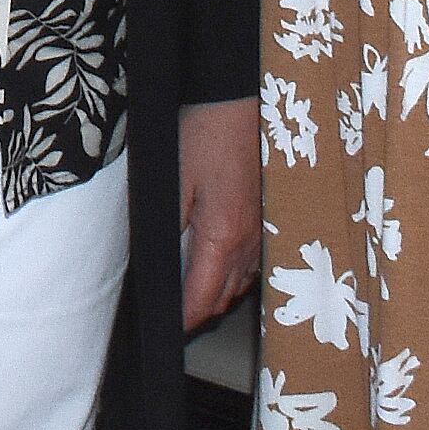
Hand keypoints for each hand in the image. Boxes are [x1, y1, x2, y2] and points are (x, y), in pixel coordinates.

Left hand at [176, 95, 262, 328]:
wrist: (246, 100)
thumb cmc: (208, 132)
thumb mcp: (174, 178)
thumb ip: (166, 226)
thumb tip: (156, 264)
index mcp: (222, 236)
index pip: (202, 299)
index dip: (183, 320)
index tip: (166, 329)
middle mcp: (250, 242)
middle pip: (224, 297)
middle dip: (199, 311)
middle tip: (173, 313)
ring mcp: (265, 231)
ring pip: (241, 282)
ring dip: (217, 291)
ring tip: (191, 291)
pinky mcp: (271, 217)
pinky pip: (254, 261)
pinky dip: (234, 271)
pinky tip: (217, 260)